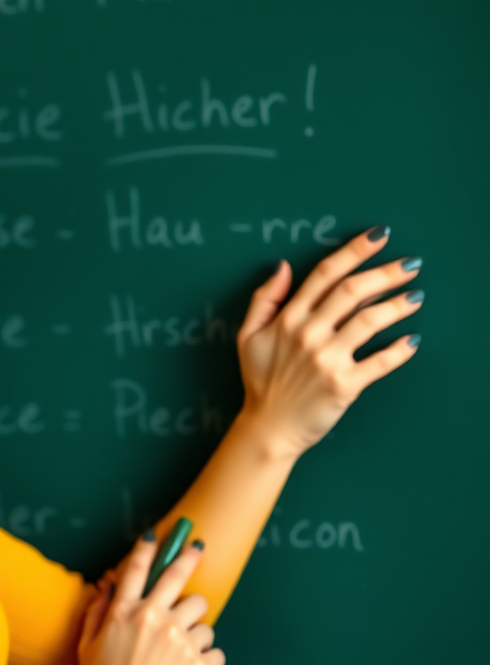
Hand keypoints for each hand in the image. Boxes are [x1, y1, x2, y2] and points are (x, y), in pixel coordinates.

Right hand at [79, 536, 223, 664]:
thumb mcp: (88, 645)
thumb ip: (97, 611)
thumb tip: (106, 586)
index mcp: (125, 611)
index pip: (137, 569)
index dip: (147, 548)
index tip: (156, 536)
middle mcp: (154, 618)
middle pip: (178, 577)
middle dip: (189, 556)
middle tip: (197, 546)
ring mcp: (178, 640)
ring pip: (203, 618)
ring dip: (198, 631)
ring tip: (186, 651)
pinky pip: (216, 652)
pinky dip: (210, 663)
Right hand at [237, 227, 421, 458]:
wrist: (268, 427)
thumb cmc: (260, 381)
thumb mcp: (248, 335)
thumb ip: (264, 299)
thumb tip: (283, 267)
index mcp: (288, 319)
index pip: (324, 275)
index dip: (353, 251)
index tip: (378, 237)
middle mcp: (308, 335)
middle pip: (352, 292)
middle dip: (385, 273)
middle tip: (409, 265)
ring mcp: (326, 360)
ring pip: (369, 321)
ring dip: (397, 306)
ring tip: (415, 297)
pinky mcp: (344, 385)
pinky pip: (379, 362)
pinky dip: (400, 350)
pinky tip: (413, 340)